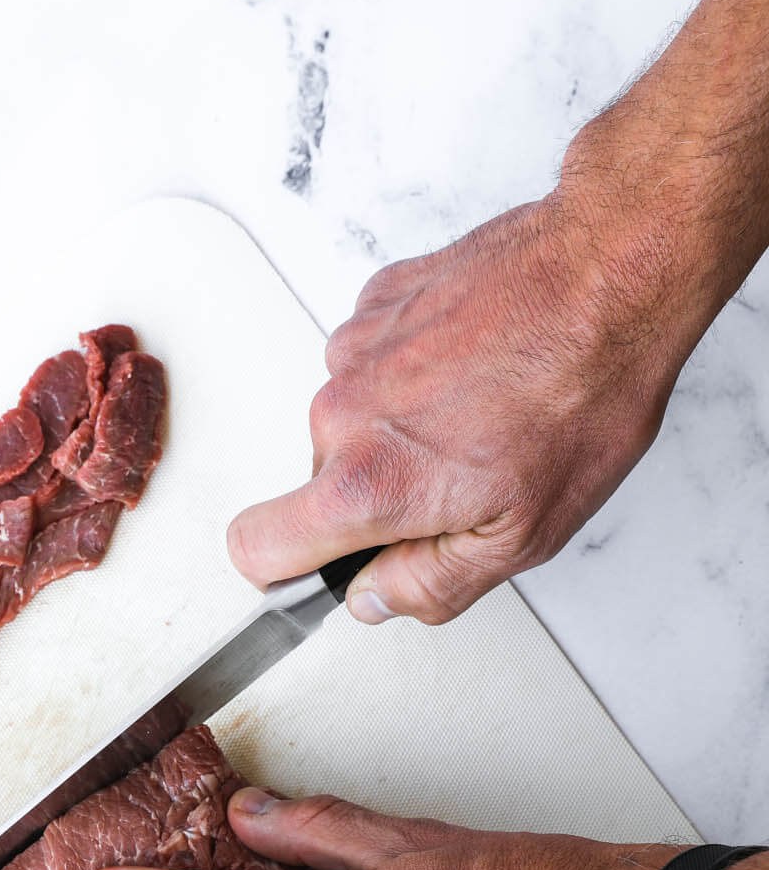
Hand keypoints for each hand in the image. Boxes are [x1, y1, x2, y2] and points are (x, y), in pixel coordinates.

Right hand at [227, 184, 700, 625]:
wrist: (612, 270)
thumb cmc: (581, 393)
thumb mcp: (523, 535)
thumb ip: (429, 585)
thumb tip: (373, 598)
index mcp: (367, 483)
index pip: (257, 547)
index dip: (284, 571)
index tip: (325, 566)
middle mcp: (340, 412)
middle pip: (319, 484)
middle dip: (378, 494)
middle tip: (463, 479)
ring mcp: (353, 348)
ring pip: (350, 422)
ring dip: (400, 431)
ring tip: (481, 413)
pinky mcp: (376, 302)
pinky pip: (372, 363)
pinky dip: (412, 373)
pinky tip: (475, 366)